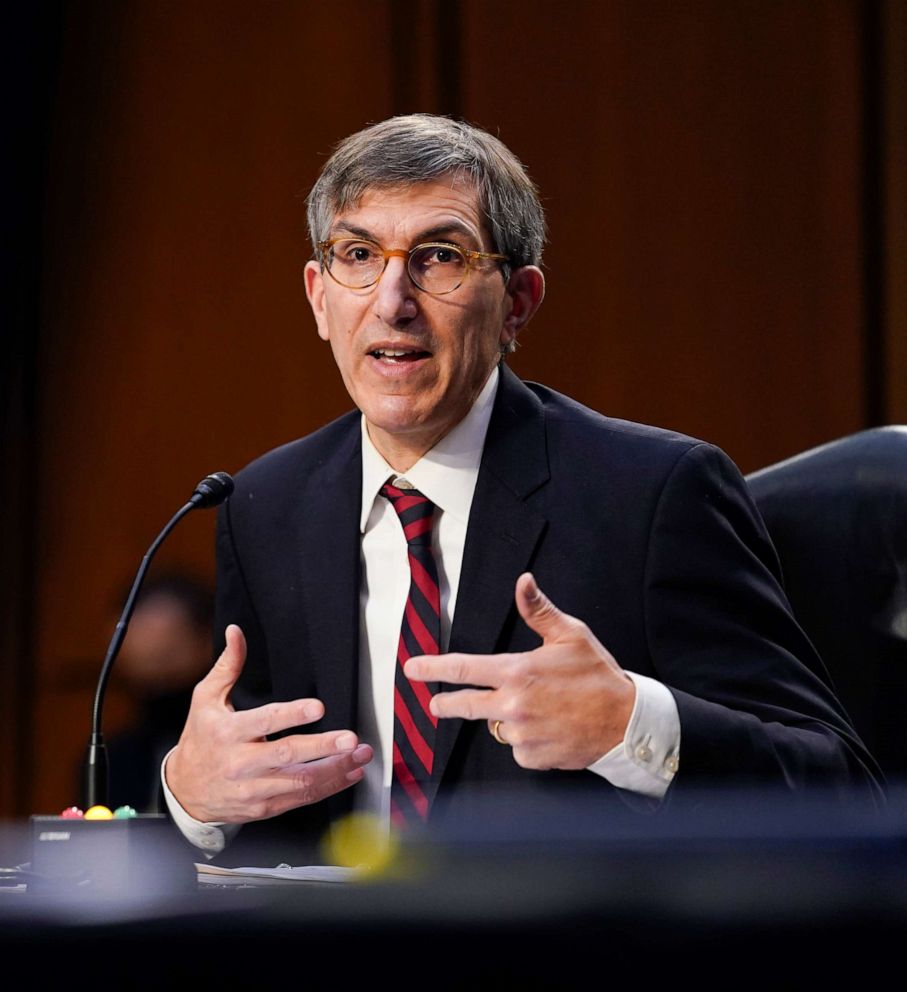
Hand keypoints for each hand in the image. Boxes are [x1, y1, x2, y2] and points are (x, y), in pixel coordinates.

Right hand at [166, 624, 372, 822]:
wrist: (185, 791)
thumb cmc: (201, 738)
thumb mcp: (206, 699)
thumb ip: (228, 666)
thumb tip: (236, 632)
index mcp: (228, 732)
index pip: (264, 721)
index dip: (292, 715)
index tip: (318, 707)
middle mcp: (241, 763)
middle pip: (287, 755)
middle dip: (323, 747)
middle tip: (350, 739)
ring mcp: (253, 788)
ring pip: (299, 782)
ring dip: (335, 769)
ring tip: (360, 755)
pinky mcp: (264, 807)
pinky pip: (301, 798)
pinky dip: (329, 787)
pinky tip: (349, 773)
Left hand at [405, 573, 634, 769]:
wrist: (627, 724)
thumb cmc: (599, 676)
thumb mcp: (571, 635)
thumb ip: (539, 611)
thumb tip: (523, 582)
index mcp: (517, 672)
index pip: (464, 669)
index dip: (434, 668)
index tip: (413, 669)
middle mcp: (513, 705)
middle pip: (464, 706)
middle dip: (445, 704)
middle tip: (435, 704)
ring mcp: (521, 734)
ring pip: (497, 726)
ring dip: (506, 719)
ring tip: (539, 710)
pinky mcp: (533, 757)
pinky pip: (517, 748)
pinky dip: (527, 741)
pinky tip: (548, 730)